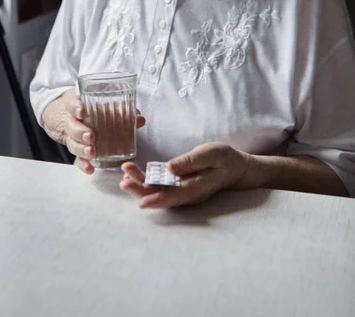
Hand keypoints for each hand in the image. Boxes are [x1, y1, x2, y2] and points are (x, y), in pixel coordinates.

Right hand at [62, 90, 144, 174]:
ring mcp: (73, 138)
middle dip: (80, 132)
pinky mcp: (78, 151)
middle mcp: (73, 122)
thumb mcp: (107, 108)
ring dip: (81, 149)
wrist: (82, 119)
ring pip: (72, 144)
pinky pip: (77, 159)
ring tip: (92, 153)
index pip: (72, 105)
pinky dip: (83, 164)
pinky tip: (90, 169)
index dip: (76, 107)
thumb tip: (139, 120)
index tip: (83, 112)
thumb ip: (123, 112)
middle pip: (71, 126)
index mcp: (79, 108)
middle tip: (91, 136)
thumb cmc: (97, 111)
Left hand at [120, 142, 252, 208]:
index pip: (175, 196)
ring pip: (156, 190)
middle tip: (124, 182)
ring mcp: (181, 189)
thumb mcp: (211, 154)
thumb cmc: (224, 159)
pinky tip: (131, 171)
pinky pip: (158, 183)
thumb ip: (190, 161)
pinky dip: (144, 178)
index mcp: (197, 188)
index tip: (142, 202)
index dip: (157, 200)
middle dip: (141, 190)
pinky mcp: (176, 183)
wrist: (233, 167)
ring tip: (124, 173)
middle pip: (161, 196)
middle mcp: (186, 193)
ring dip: (139, 183)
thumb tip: (169, 168)